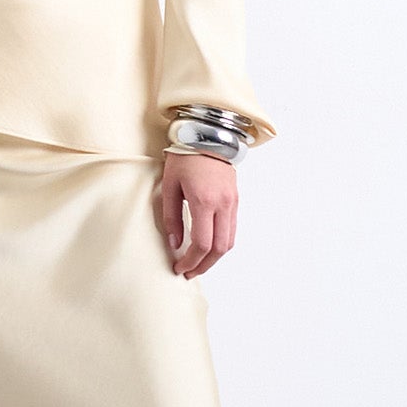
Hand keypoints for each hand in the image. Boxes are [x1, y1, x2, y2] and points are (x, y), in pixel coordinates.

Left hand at [157, 153, 237, 277]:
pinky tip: (208, 246)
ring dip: (214, 257)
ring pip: (230, 241)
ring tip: (198, 263)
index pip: (201, 244)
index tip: (179, 267)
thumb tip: (174, 244)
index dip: (190, 261)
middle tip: (188, 272)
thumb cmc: (184, 156)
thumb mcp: (170, 186)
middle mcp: (223, 204)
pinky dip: (221, 243)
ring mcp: (232, 202)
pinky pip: (232, 229)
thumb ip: (171, 217)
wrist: (207, 134)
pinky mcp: (236, 199)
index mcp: (204, 201)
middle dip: (204, 265)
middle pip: (220, 249)